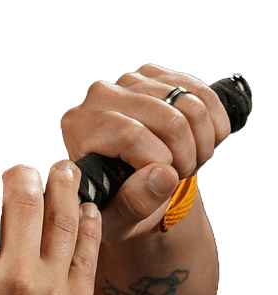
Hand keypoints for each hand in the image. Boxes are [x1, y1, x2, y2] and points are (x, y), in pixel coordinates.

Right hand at [0, 162, 101, 294]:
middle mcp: (13, 277)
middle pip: (22, 203)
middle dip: (21, 178)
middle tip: (22, 173)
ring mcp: (50, 289)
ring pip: (61, 219)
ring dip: (62, 187)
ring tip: (63, 171)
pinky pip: (87, 250)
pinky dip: (87, 222)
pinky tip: (86, 207)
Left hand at [60, 64, 230, 241]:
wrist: (129, 183)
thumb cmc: (117, 202)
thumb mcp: (119, 218)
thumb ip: (134, 203)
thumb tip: (164, 175)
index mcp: (79, 125)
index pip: (132, 134)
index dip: (160, 162)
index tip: (162, 181)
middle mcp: (100, 95)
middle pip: (168, 118)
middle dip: (186, 156)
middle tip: (180, 175)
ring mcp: (131, 81)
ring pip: (192, 105)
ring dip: (202, 143)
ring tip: (186, 162)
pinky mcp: (159, 76)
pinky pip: (205, 94)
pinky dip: (215, 125)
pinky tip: (201, 144)